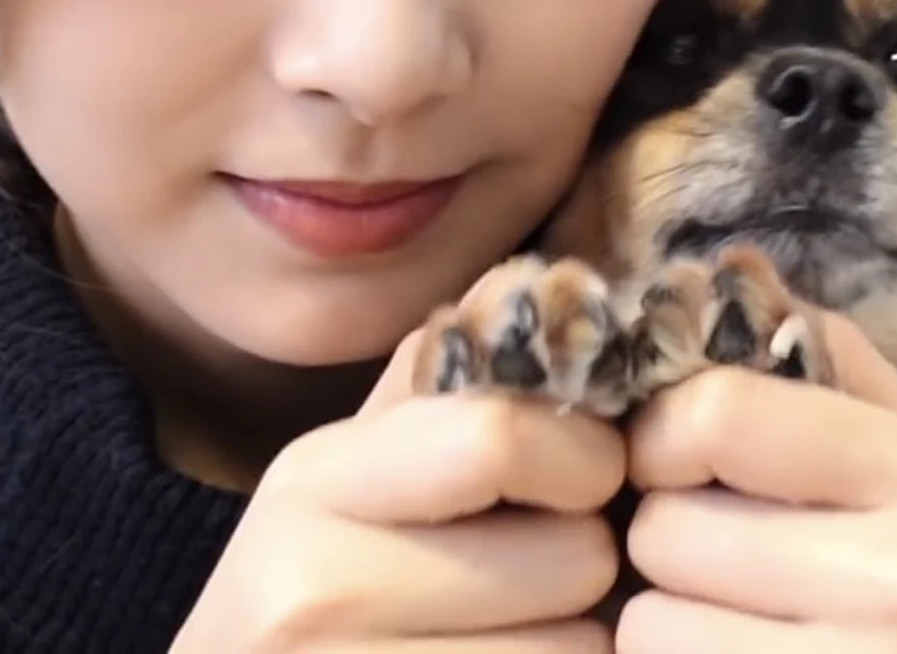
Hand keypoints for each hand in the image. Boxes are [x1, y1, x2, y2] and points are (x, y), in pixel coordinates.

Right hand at [173, 329, 621, 651]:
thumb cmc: (316, 587)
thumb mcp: (349, 469)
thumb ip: (442, 376)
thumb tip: (549, 280)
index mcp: (314, 480)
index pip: (502, 436)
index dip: (582, 456)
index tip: (578, 476)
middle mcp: (316, 588)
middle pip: (572, 556)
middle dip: (580, 563)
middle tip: (532, 576)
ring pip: (578, 646)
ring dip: (572, 641)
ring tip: (503, 633)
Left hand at [615, 315, 896, 652]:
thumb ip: (836, 367)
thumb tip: (725, 266)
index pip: (716, 414)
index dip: (667, 432)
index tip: (683, 458)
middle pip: (666, 527)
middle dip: (675, 542)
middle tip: (737, 565)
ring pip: (650, 624)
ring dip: (673, 625)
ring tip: (749, 629)